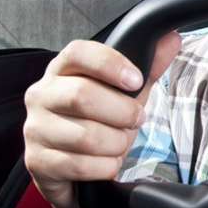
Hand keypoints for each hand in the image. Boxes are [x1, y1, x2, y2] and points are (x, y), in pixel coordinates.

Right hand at [22, 32, 181, 207]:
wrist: (73, 168)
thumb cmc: (98, 123)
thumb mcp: (125, 94)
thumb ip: (148, 67)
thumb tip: (171, 39)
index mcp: (62, 70)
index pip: (78, 53)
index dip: (110, 64)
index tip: (136, 80)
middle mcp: (42, 95)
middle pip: (82, 96)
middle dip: (122, 113)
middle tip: (135, 120)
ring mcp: (36, 128)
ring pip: (86, 136)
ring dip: (116, 145)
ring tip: (118, 145)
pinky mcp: (38, 161)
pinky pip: (80, 165)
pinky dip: (105, 167)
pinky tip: (106, 163)